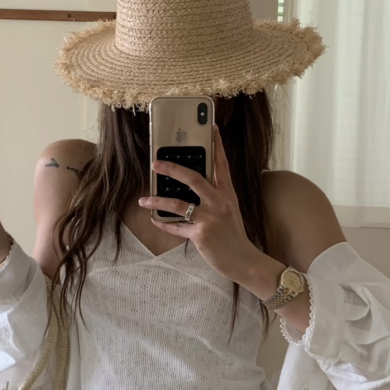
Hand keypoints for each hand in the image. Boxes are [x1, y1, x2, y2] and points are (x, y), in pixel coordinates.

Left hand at [137, 125, 260, 282]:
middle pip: (193, 178)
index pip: (222, 165)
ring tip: (144, 199)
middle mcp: (219, 202)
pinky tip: (154, 220)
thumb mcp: (230, 212)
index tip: (211, 128)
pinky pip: (176, 227)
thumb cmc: (235, 236)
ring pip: (178, 204)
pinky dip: (163, 224)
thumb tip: (191, 190)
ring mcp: (210, 218)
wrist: (245, 261)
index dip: (217, 145)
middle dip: (172, 169)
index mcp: (227, 194)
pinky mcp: (201, 234)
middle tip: (155, 163)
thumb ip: (215, 199)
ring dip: (157, 201)